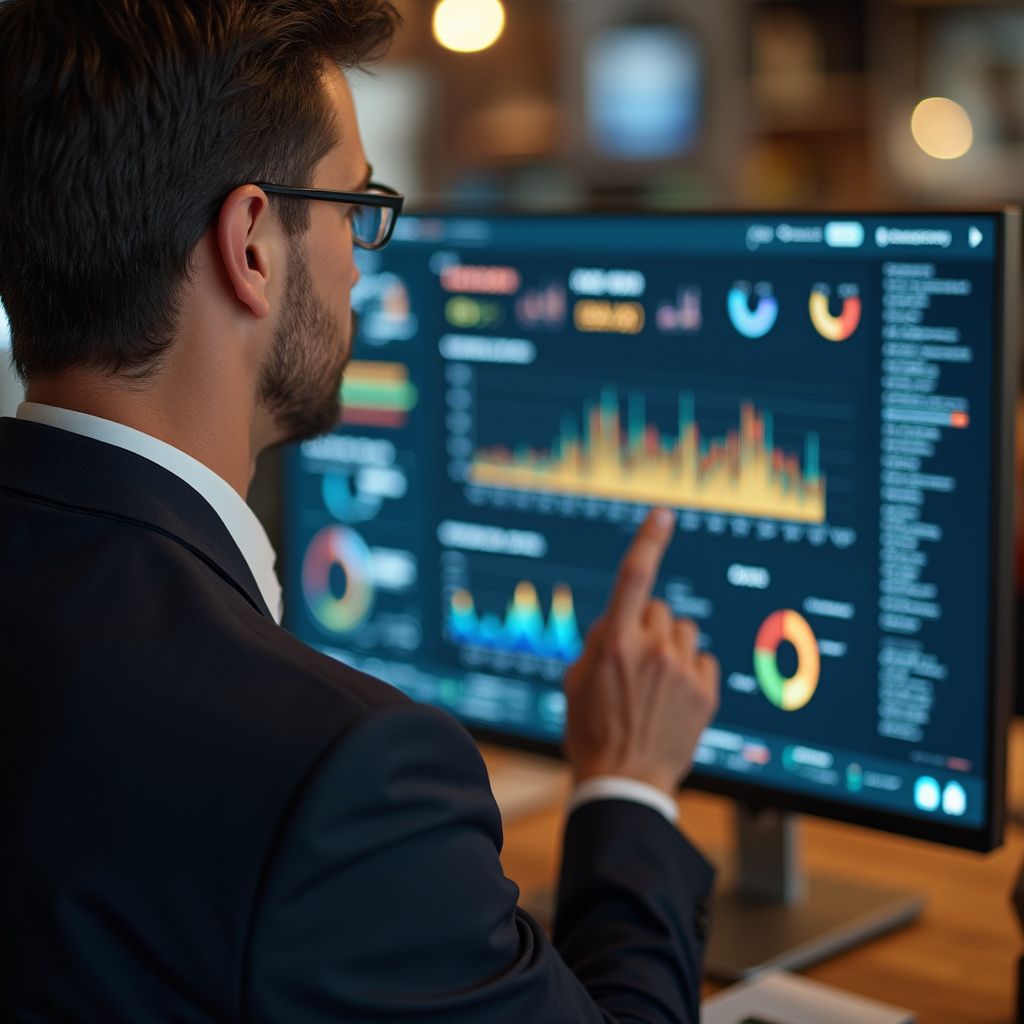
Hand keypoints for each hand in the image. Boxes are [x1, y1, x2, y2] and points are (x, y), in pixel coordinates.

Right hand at [563, 508, 719, 797]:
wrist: (625, 782)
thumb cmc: (592, 732)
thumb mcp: (577, 681)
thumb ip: (599, 642)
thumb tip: (618, 621)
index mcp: (616, 644)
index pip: (634, 578)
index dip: (649, 541)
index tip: (663, 516)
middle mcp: (652, 650)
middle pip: (659, 608)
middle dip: (646, 624)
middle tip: (635, 658)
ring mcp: (682, 671)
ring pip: (683, 631)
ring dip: (669, 645)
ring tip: (655, 680)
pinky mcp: (705, 691)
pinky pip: (702, 659)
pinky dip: (689, 669)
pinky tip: (674, 694)